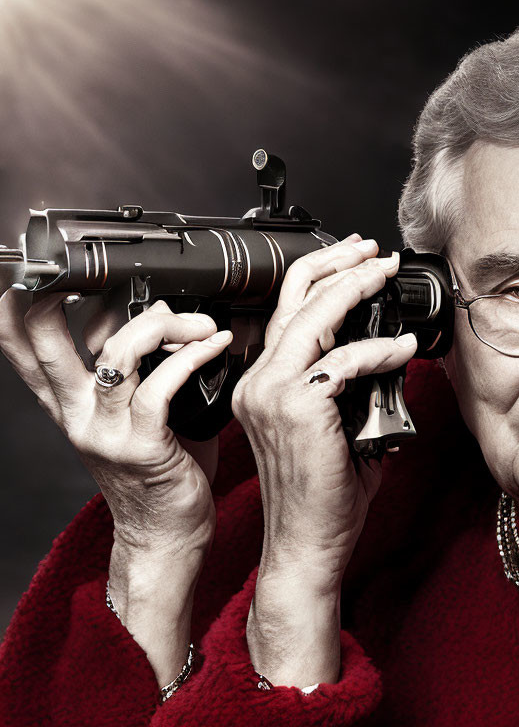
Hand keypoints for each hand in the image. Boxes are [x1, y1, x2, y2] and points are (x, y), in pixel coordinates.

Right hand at [0, 290, 232, 682]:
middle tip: (86, 267)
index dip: (16, 309)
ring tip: (201, 322)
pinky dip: (191, 358)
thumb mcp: (142, 414)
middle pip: (47, 342)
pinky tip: (214, 345)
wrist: (166, 536)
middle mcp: (78, 415)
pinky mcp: (140, 447)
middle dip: (57, 295)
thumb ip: (145, 366)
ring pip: (117, 354)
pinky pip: (159, 387)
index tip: (31, 272)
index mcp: (73, 405)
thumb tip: (159, 313)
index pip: (27, 349)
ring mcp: (105, 432)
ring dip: (164, 325)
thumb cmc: (162, 472)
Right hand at [232, 234, 417, 685]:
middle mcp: (258, 381)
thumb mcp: (337, 427)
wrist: (306, 543)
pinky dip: (378, 349)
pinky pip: (343, 359)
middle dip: (337, 264)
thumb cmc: (324, 492)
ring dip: (354, 287)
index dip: (320, 278)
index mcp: (262, 383)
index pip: (287, 313)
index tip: (355, 262)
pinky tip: (402, 348)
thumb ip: (353, 387)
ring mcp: (269, 392)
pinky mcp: (295, 407)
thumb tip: (386, 353)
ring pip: (312, 317)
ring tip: (384, 272)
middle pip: (294, 299)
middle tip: (372, 250)